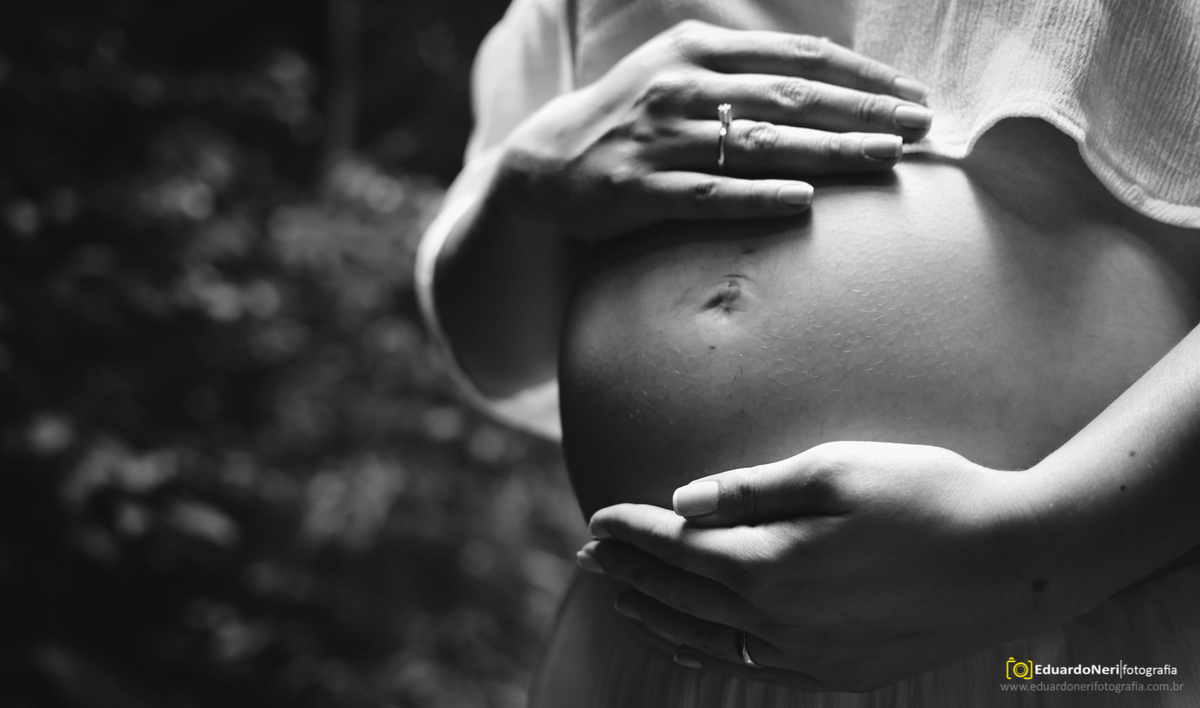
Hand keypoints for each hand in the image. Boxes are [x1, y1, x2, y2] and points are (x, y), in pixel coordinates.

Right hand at [497, 21, 932, 242]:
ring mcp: (660, 139)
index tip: (913, 95)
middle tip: (922, 128)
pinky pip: (709, 194)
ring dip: (830, 151)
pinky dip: (757, 196)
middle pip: (790, 97)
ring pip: (759, 143)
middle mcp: (681, 86)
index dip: (861, 76)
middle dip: (862, 111)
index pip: (796, 57)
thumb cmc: (630, 116)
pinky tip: (803, 200)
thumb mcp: (679, 70)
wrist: (547, 162)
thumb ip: (742, 69)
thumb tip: (827, 81)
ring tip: (887, 159)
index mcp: (697, 48)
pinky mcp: (639, 190)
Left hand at [576, 441, 1088, 691]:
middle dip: (627, 574)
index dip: (631, 533)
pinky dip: (705, 652)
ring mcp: (807, 655)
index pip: (676, 549)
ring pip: (706, 640)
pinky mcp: (836, 672)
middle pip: (680, 596)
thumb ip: (749, 490)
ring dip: (656, 617)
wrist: (1013, 563)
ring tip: (620, 601)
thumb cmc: (928, 497)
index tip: (595, 518)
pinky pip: (747, 667)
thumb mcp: (835, 469)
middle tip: (586, 558)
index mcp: (772, 564)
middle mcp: (778, 621)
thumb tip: (681, 501)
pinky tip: (691, 643)